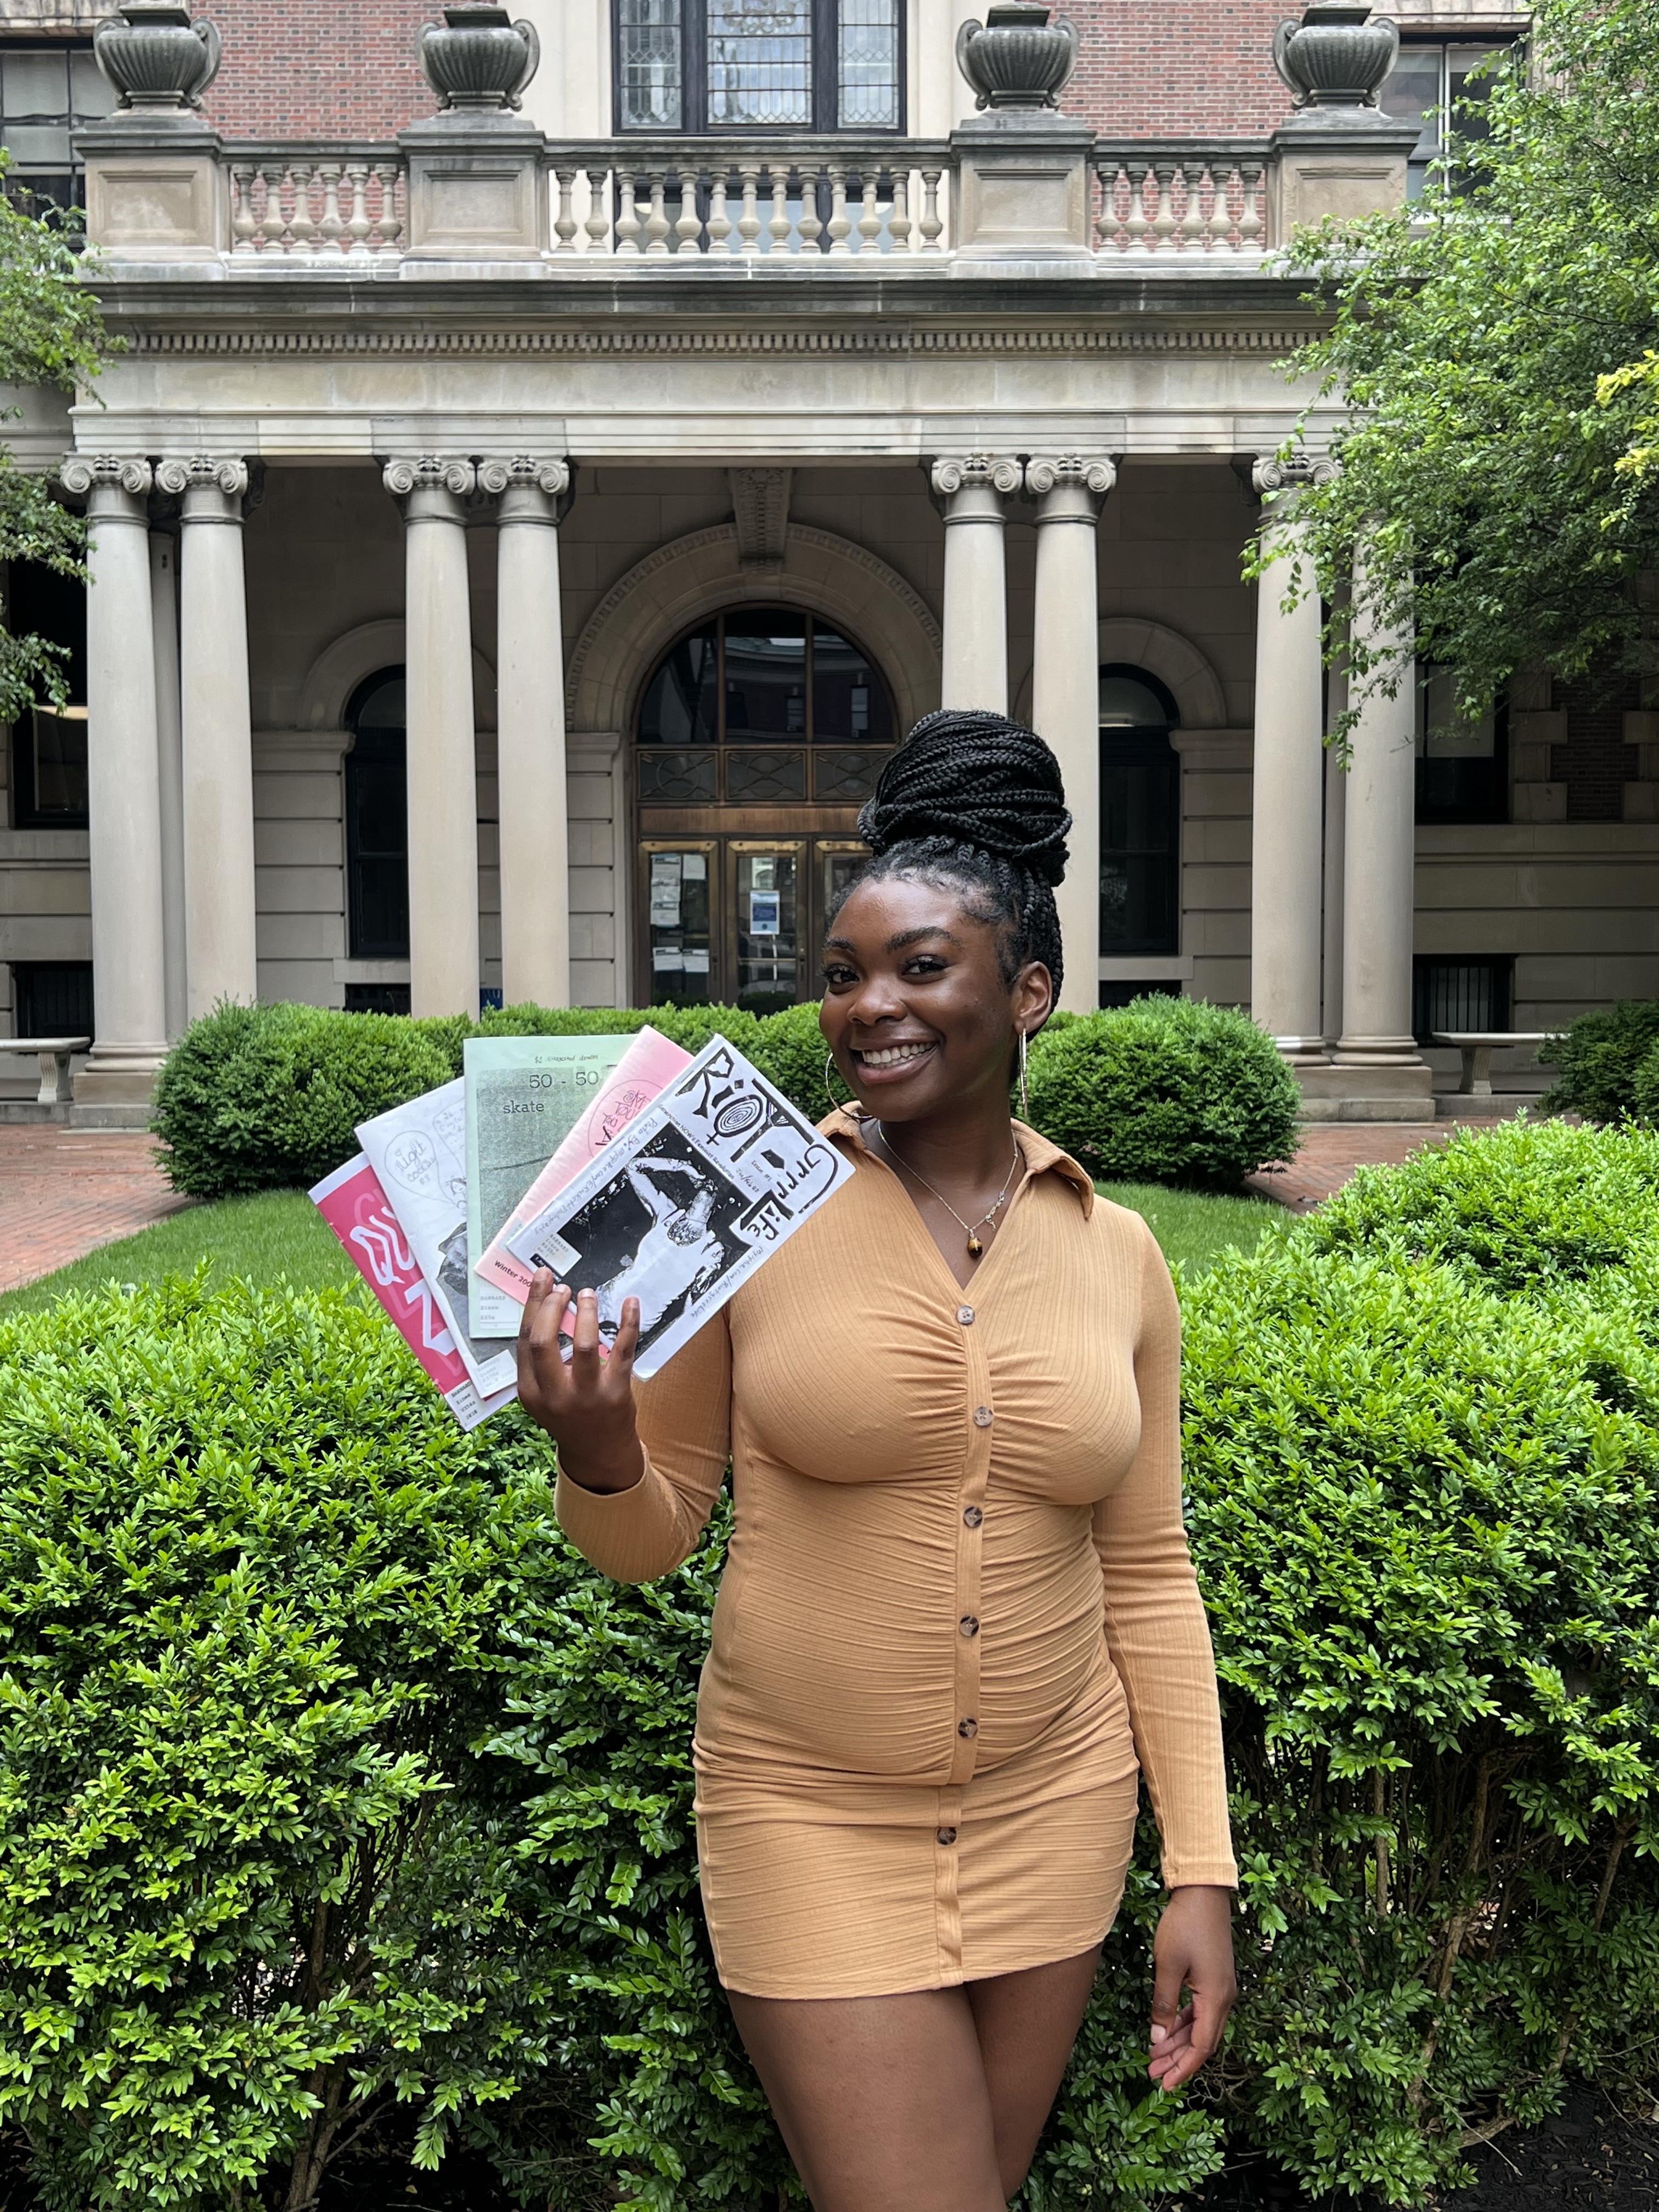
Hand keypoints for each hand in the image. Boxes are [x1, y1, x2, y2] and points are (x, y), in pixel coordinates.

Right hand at [517, 1273, 644, 1494]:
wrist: (598, 1452)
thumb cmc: (569, 1414)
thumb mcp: (543, 1394)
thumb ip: (540, 1360)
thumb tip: (546, 1305)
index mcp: (530, 1391)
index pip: (525, 1340)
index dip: (533, 1306)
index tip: (543, 1281)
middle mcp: (554, 1395)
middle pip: (544, 1341)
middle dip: (551, 1307)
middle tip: (563, 1288)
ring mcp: (586, 1395)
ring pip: (584, 1345)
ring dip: (586, 1313)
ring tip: (588, 1294)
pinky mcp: (616, 1393)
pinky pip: (622, 1351)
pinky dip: (628, 1323)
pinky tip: (630, 1303)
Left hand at [1147, 1886, 1234, 2092]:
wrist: (1203, 1892)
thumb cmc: (1185, 1925)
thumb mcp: (1168, 1966)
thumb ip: (1163, 2004)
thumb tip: (1157, 2039)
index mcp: (1216, 1999)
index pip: (1201, 2047)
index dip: (1183, 2068)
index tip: (1164, 2085)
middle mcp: (1224, 1998)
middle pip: (1203, 2042)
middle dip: (1178, 2060)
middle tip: (1153, 2074)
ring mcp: (1221, 1988)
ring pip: (1202, 2027)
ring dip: (1179, 2043)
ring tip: (1155, 2057)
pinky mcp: (1215, 1979)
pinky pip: (1201, 2011)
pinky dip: (1184, 2024)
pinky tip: (1167, 2030)